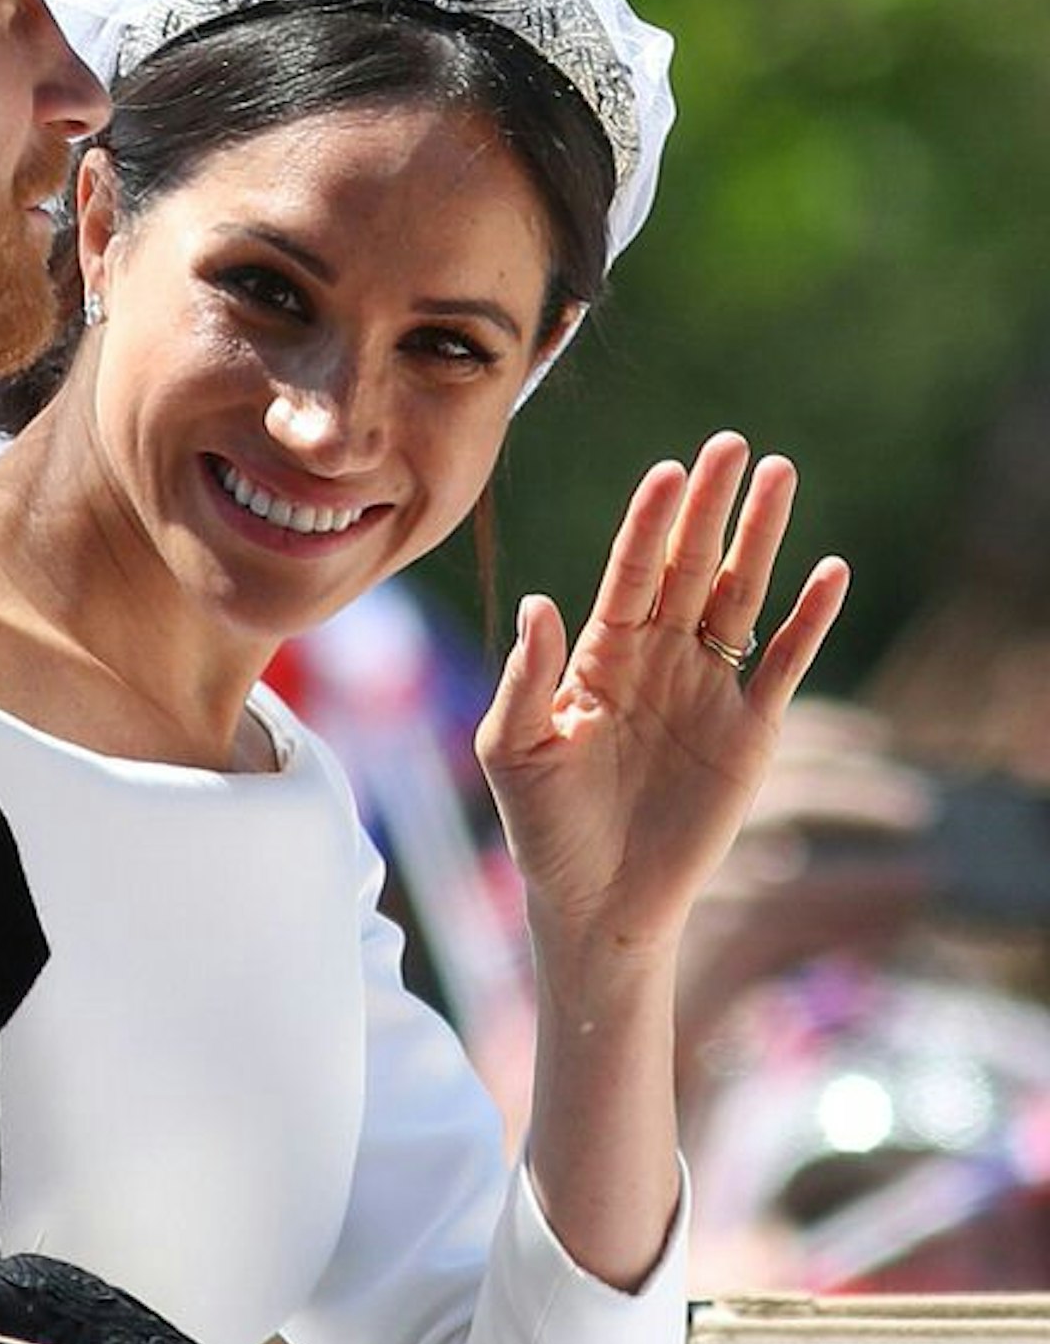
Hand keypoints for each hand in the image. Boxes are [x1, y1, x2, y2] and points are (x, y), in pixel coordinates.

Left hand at [479, 432, 849, 971]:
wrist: (598, 898)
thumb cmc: (544, 824)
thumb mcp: (514, 748)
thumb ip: (525, 677)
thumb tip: (538, 603)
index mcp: (598, 656)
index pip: (629, 573)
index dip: (648, 524)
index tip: (668, 472)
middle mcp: (657, 659)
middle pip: (691, 567)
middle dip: (710, 508)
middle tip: (733, 445)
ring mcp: (707, 689)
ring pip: (741, 598)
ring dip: (762, 540)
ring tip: (781, 477)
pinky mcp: (749, 730)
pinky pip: (784, 662)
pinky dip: (808, 619)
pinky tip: (828, 571)